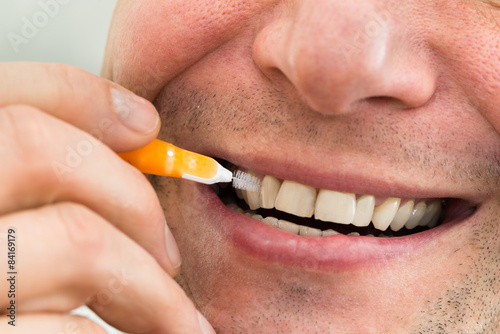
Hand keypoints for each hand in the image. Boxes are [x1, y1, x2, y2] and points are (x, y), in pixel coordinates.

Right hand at [0, 63, 214, 333]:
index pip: (3, 96)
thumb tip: (138, 123)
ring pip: (76, 241)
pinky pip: (71, 331)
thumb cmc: (3, 287)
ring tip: (178, 321)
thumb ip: (46, 174)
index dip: (83, 98)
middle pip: (39, 151)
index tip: (146, 127)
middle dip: (129, 194)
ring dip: (152, 288)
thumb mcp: (4, 222)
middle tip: (170, 253)